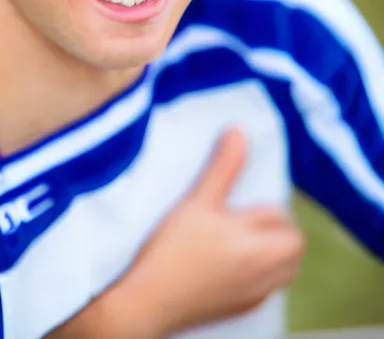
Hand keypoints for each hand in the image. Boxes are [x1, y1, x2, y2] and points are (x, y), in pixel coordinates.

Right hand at [47, 130, 305, 337]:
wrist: (148, 300)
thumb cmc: (172, 249)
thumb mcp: (198, 201)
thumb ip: (223, 167)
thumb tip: (238, 132)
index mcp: (259, 245)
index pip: (281, 218)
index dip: (261, 206)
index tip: (237, 205)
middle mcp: (264, 273)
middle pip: (293, 246)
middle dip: (277, 230)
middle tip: (244, 221)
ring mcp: (254, 295)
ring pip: (284, 270)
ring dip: (272, 253)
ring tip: (240, 242)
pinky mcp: (241, 310)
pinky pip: (267, 289)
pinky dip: (259, 275)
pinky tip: (229, 266)